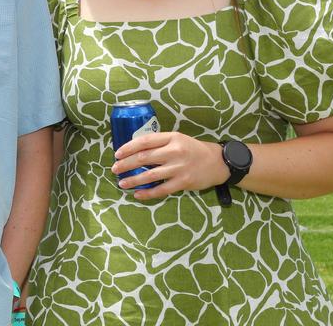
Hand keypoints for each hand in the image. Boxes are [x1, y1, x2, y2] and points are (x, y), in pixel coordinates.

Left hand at [112, 132, 229, 199]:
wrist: (218, 162)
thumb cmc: (193, 149)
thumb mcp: (177, 139)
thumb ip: (159, 143)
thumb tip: (134, 150)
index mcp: (171, 138)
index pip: (144, 141)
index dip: (128, 148)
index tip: (117, 154)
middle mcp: (174, 151)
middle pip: (144, 158)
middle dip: (126, 164)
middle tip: (114, 169)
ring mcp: (179, 168)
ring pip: (150, 175)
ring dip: (133, 180)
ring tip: (122, 183)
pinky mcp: (184, 182)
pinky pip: (161, 189)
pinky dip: (148, 193)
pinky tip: (138, 194)